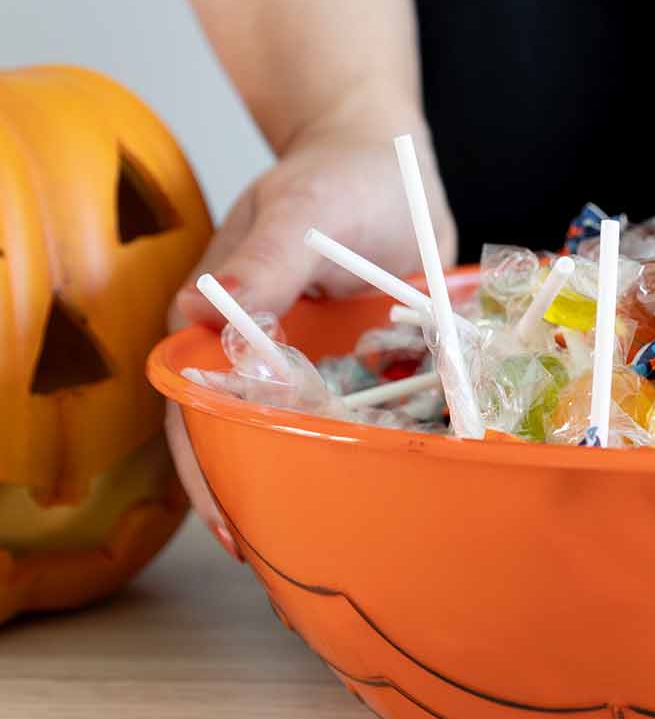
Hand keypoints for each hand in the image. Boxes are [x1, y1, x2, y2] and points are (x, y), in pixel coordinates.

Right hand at [165, 98, 455, 553]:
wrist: (389, 162)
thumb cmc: (334, 178)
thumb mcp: (300, 209)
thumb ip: (264, 258)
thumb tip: (199, 307)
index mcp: (220, 320)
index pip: (195, 407)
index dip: (206, 468)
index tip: (231, 522)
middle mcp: (263, 351)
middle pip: (247, 437)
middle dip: (261, 496)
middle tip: (287, 556)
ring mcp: (317, 363)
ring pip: (307, 437)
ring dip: (319, 483)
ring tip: (339, 543)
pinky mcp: (367, 365)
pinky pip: (365, 417)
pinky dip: (375, 451)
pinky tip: (395, 489)